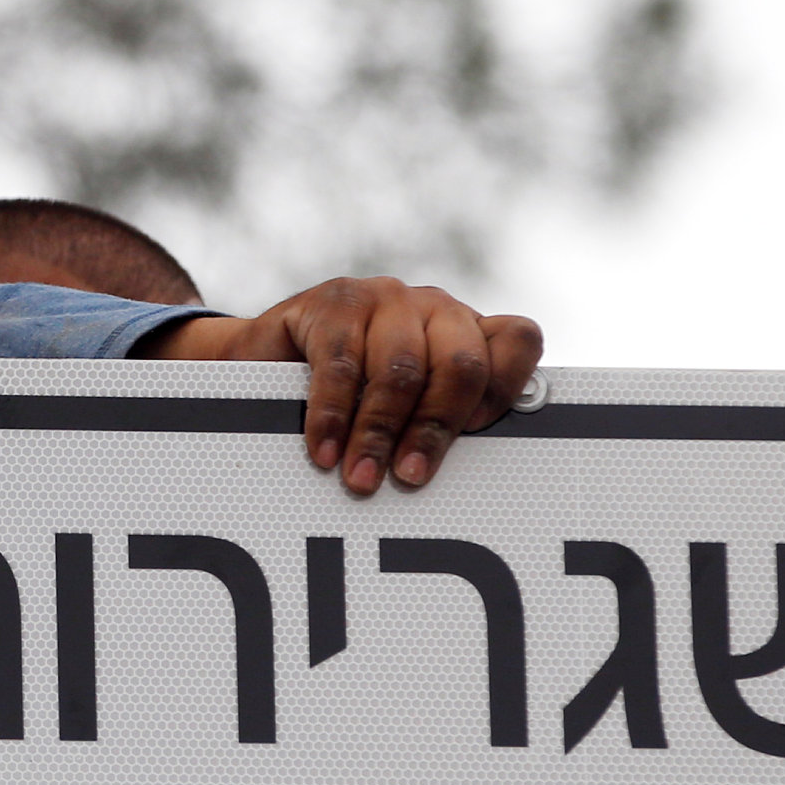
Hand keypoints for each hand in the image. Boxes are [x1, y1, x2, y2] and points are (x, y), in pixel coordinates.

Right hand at [143, 278, 542, 493]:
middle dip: (433, 429)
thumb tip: (473, 487)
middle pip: (460, 364)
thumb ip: (439, 427)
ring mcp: (387, 298)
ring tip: (360, 479)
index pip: (517, 339)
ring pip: (400, 370)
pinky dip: (332, 417)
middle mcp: (436, 307)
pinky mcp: (335, 301)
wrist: (268, 358)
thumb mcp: (407, 410)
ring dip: (378, 434)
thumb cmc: (352, 398)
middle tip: (409, 477)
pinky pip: (341, 365)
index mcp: (467, 332)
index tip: (475, 434)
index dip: (503, 388)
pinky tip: (324, 452)